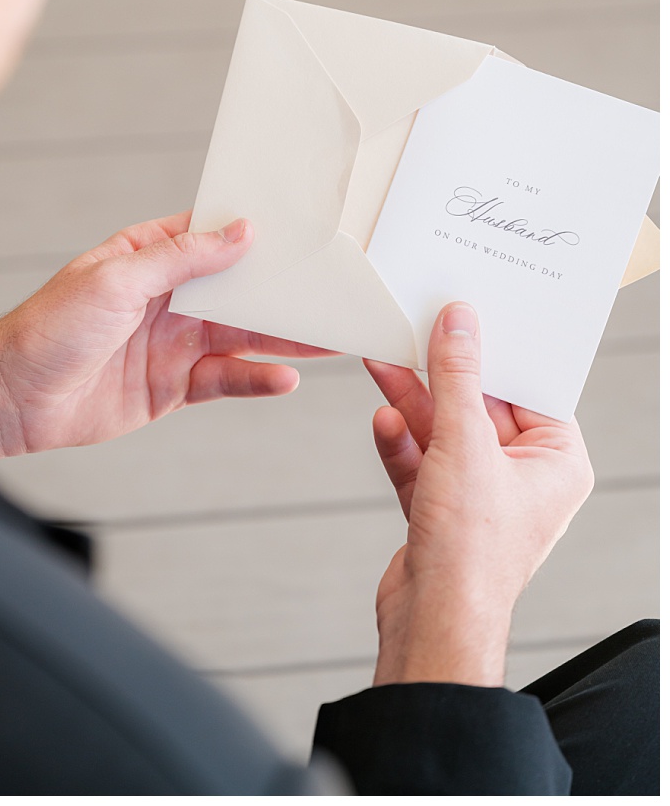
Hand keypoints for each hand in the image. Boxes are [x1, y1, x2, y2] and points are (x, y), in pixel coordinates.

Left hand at [0, 212, 334, 456]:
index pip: (214, 236)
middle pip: (239, 289)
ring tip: (333, 335)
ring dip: (285, 336)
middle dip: (284, 288)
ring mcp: (172, 342)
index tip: (308, 227)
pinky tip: (286, 377)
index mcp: (147, 256)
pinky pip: (225, 379)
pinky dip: (257, 379)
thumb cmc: (49, 328)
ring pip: (242, 335)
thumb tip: (241, 232)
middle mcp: (166, 297)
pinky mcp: (172, 387)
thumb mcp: (115, 280)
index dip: (258, 232)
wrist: (13, 398)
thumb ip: (181, 258)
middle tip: (336, 287)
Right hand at [363, 302, 593, 686]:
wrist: (431, 619)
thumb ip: (458, 379)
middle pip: (478, 407)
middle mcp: (523, 478)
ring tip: (381, 365)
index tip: (465, 318)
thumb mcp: (465, 445)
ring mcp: (479, 495)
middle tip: (411, 334)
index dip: (496, 353)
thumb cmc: (470, 552)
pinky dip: (400, 442)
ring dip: (411, 403)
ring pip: (443, 432)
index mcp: (556, 463)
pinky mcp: (440, 510)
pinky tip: (382, 422)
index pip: (527, 390)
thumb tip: (460, 325)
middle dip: (440, 376)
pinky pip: (420, 461)